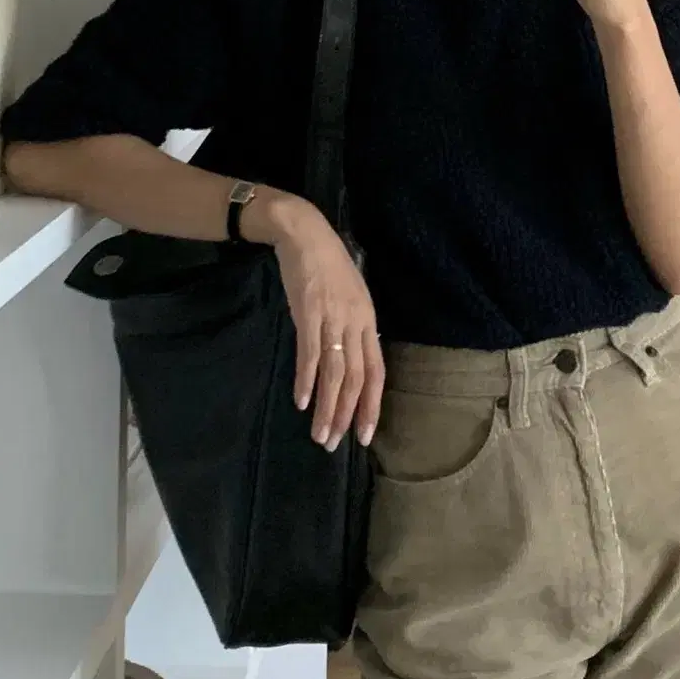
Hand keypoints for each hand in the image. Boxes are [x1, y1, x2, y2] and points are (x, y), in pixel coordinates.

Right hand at [258, 193, 382, 451]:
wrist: (305, 234)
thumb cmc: (327, 266)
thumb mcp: (350, 297)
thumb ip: (353, 328)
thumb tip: (351, 361)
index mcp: (369, 321)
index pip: (376, 372)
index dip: (371, 405)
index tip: (364, 435)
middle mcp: (356, 323)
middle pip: (356, 379)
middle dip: (346, 415)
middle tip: (334, 444)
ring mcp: (333, 318)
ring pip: (335, 373)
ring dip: (327, 408)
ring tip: (319, 435)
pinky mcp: (309, 312)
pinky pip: (310, 354)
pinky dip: (307, 380)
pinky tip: (302, 401)